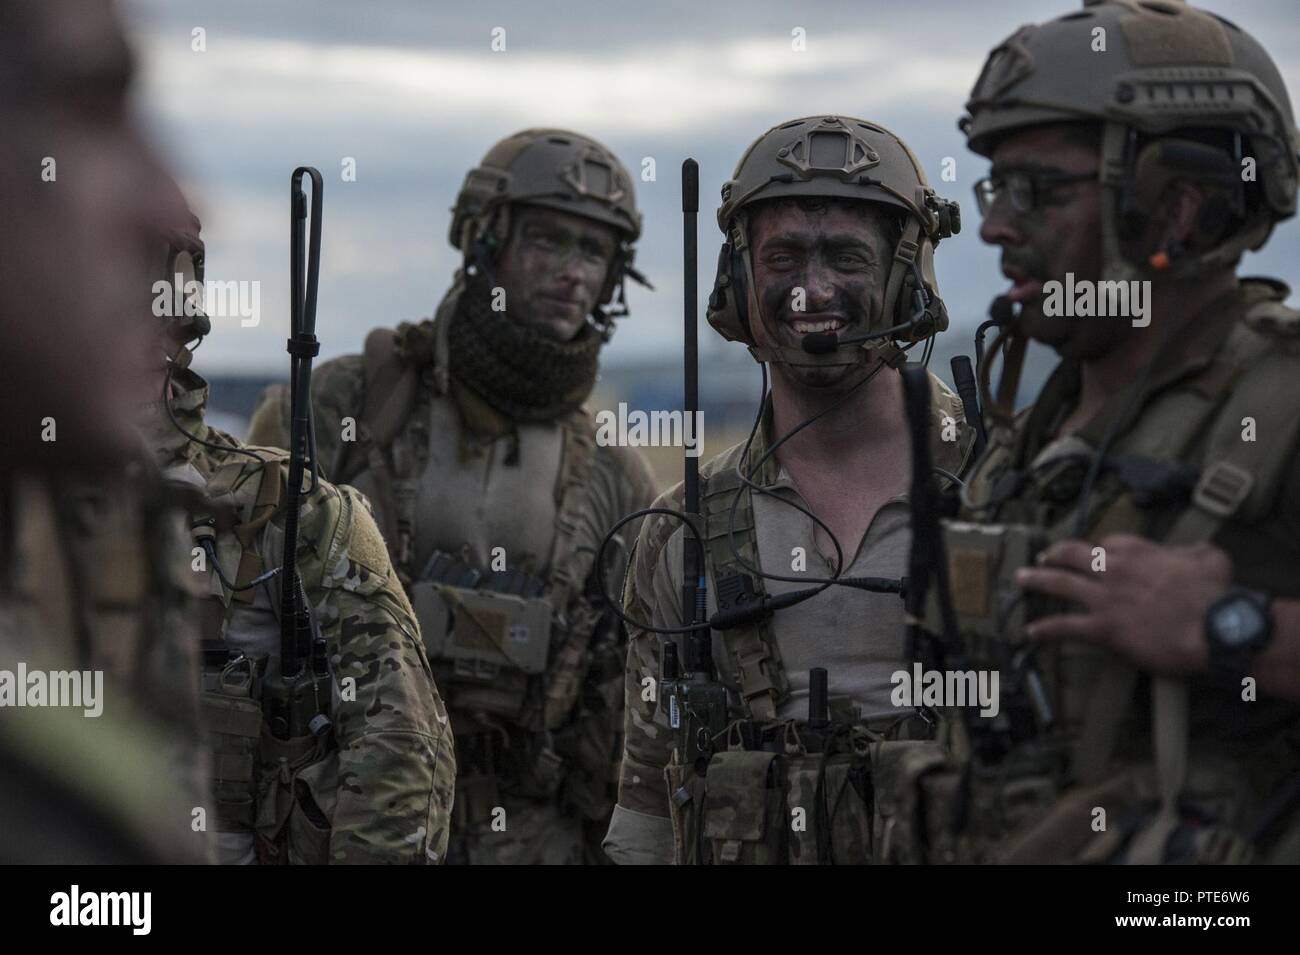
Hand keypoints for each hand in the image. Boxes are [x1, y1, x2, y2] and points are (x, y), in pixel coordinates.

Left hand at [1014, 534, 1232, 674]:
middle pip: (1073, 554)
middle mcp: (1114, 569)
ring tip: (1021, 579)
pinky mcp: (1103, 628)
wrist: (1216, 628)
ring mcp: (1105, 598)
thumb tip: (1185, 552)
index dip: (1098, 548)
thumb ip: (1190, 551)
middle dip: (1054, 554)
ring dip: (1037, 580)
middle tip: (1043, 556)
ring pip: (1060, 583)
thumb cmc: (1218, 595)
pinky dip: (1046, 629)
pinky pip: (1066, 626)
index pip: (1106, 543)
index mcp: (1138, 551)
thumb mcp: (1209, 557)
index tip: (1095, 552)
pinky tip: (1032, 632)